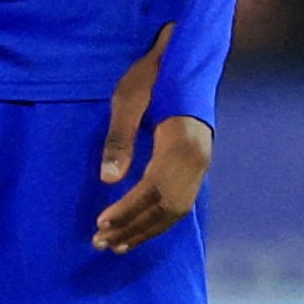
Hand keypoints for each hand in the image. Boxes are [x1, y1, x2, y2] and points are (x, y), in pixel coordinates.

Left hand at [93, 25, 212, 253]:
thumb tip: (108, 180)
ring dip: (145, 230)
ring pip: (175, 211)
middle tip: (101, 243)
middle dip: (133, 227)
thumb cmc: (152, 74)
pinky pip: (181, 204)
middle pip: (165, 208)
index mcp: (182, 142)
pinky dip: (160, 221)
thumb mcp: (128, 99)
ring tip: (117, 245)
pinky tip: (140, 230)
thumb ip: (119, 139)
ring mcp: (202, 165)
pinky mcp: (199, 167)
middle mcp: (198, 159)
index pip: (153, 190)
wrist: (188, 59)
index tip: (101, 223)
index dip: (128, 210)